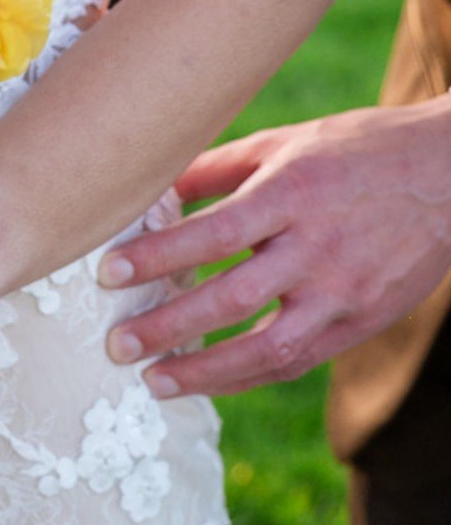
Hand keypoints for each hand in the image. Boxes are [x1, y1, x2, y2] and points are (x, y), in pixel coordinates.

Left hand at [96, 101, 450, 397]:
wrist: (447, 175)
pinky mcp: (362, 322)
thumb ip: (216, 166)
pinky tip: (209, 381)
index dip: (159, 256)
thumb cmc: (353, 149)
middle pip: (232, 298)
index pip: (213, 232)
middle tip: (116, 344)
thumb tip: (151, 185)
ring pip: (268, 347)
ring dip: (205, 371)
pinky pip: (299, 360)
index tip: (108, 273)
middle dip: (168, 326)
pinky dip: (250, 376)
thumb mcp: (283, 143)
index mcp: (292, 192)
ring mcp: (343, 292)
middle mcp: (317, 246)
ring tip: (153, 381)